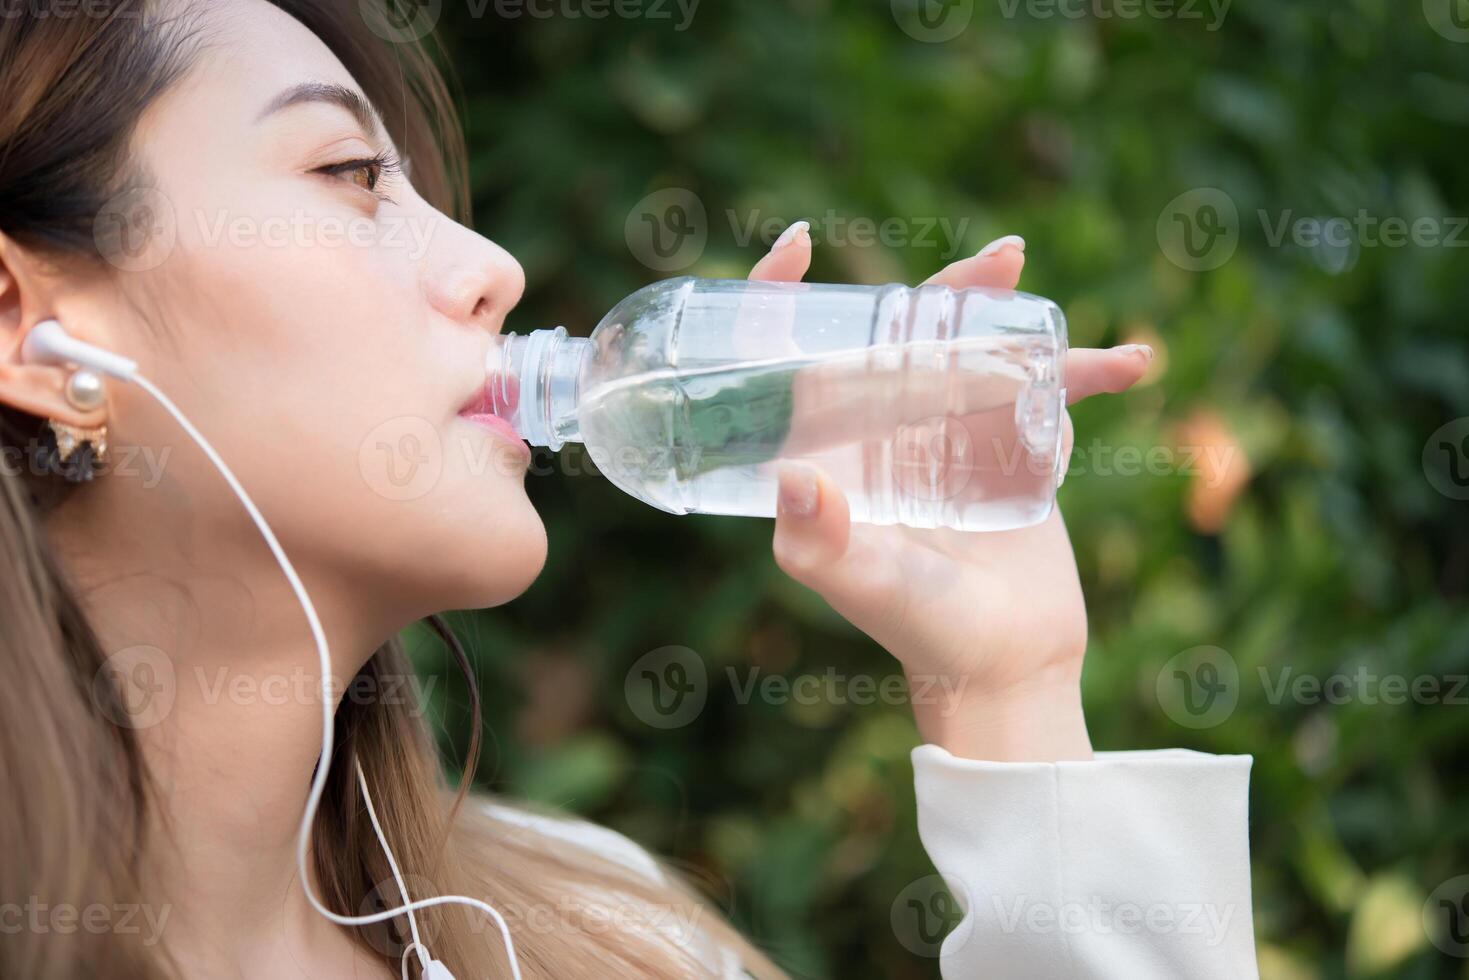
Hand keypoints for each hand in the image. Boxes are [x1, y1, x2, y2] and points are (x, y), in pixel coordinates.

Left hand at [747, 226, 1151, 760]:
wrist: (1006, 669)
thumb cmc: (923, 631)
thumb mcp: (868, 586)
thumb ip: (823, 545)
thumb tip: (792, 476)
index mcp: (831, 449)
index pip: (790, 358)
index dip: (780, 297)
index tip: (801, 244)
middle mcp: (881, 433)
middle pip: (897, 333)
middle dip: (938, 287)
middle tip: (994, 264)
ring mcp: (949, 436)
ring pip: (972, 348)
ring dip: (1009, 310)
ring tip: (1037, 290)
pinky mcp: (1009, 450)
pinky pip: (1044, 393)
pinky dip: (1084, 374)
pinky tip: (1129, 367)